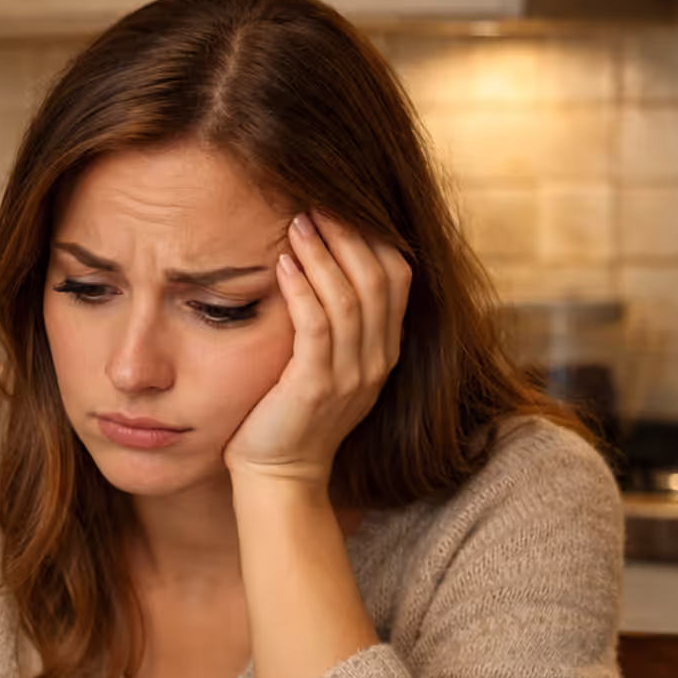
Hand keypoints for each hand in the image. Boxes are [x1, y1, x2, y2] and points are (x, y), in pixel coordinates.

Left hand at [223, 210, 411, 486]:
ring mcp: (351, 376)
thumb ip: (336, 322)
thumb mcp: (326, 363)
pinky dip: (303, 290)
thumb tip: (320, 260)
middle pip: (378, 279)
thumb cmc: (290, 413)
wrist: (279, 476)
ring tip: (297, 222)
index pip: (399, 278)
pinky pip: (317, 327)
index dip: (372, 237)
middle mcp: (377, 361)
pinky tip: (283, 265)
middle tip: (316, 200)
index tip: (340, 205)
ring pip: (351, 298)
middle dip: (348, 234)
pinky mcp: (317, 387)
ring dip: (323, 254)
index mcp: (384, 350)